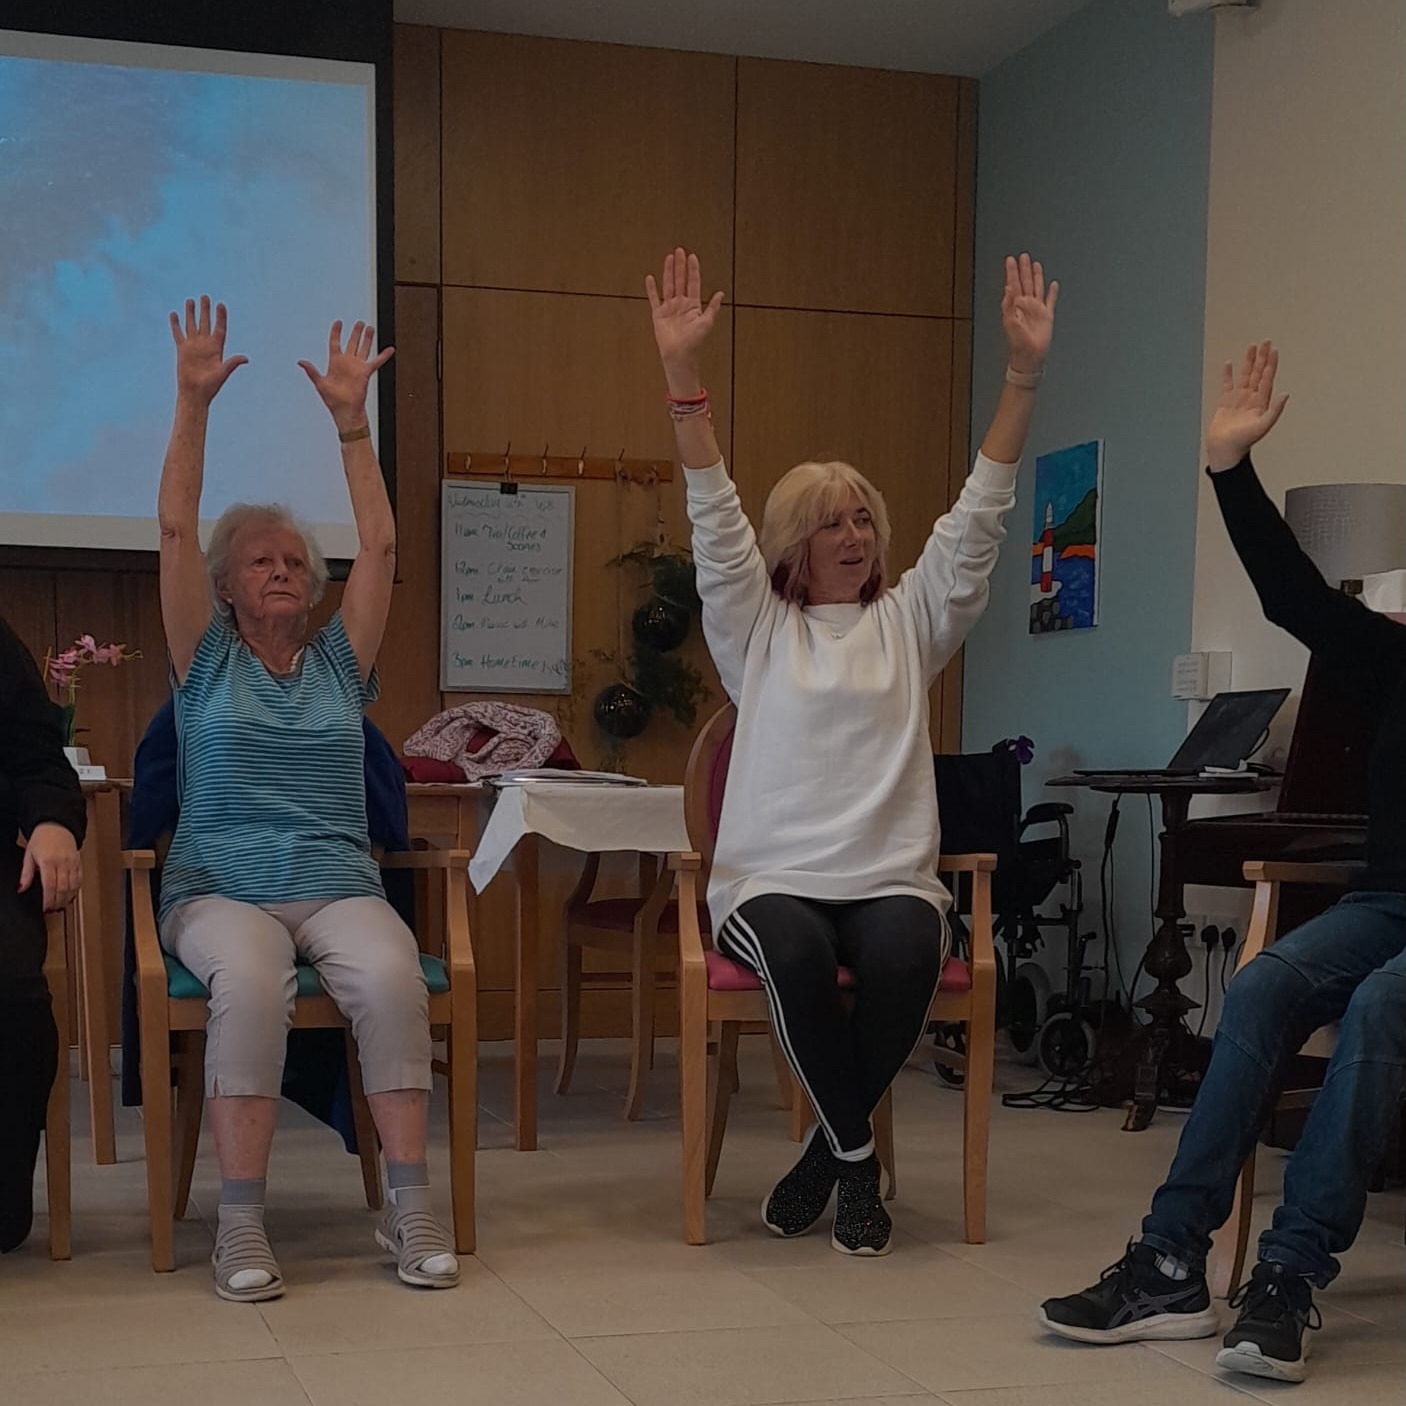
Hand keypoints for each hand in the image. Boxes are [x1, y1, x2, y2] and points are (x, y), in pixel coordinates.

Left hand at [20, 822, 80, 912]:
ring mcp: (72, 863)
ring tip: (61, 905)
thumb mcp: (29, 855)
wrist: (57, 825)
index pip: (50, 885)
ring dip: (67, 898)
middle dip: (58, 901)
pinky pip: (79, 879)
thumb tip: (21, 888)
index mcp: (48, 861)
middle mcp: (62, 862)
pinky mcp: (79, 862)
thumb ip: (26, 874)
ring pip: (73, 886)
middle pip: (63, 888)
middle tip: (53, 909)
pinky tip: (70, 895)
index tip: (46, 908)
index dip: (48, 899)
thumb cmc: (42, 838)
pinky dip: (76, 890)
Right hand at [170, 296, 247, 404]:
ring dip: (191, 313)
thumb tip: (245, 358)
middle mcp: (205, 345)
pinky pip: (178, 333)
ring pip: (192, 325)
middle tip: (205, 297)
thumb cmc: (210, 386)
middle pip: (206, 323)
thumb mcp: (223, 373)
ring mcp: (193, 346)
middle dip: (206, 310)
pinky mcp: (182, 349)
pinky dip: (175, 324)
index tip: (221, 304)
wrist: (195, 393)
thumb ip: (232, 364)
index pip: (219, 328)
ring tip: (191, 301)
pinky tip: (174, 314)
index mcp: (217, 348)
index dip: (220, 317)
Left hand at [299, 321, 393, 432]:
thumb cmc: (333, 401)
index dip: (336, 332)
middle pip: (351, 343)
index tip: (338, 323)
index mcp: (334, 363)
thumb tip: (301, 362)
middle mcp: (347, 363)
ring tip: (370, 329)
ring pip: (363, 349)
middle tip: (359, 323)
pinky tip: (390, 349)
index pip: (335, 343)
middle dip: (355, 332)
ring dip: (367, 339)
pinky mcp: (366, 373)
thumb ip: (312, 371)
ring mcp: (357, 367)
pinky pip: (376, 362)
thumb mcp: (320, 384)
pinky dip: (383, 356)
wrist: (346, 411)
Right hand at [645, 248, 724, 386]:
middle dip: (680, 265)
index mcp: (693, 305)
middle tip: (679, 250)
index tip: (692, 256)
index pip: (693, 283)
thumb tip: (721, 293)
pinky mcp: (658, 314)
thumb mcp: (707, 322)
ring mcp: (669, 308)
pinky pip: (654, 299)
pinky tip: (650, 277)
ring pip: (668, 285)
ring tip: (669, 257)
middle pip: (680, 280)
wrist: (680, 355)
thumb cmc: (695, 341)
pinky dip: (651, 289)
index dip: (693, 270)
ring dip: (668, 271)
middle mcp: (681, 304)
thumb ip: (712, 307)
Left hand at [1001, 254, 1058, 372]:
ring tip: (1035, 264)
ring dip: (1036, 276)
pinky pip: (1050, 300)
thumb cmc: (1017, 342)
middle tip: (1022, 256)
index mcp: (1015, 305)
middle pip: (1025, 282)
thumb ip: (1008, 304)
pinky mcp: (1047, 316)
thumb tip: (1008, 287)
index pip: (1013, 284)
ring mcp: (1037, 309)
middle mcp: (1026, 305)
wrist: (1029, 355)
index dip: (1012, 272)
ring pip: (1037, 287)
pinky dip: (1053, 292)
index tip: (1010, 260)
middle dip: (1024, 269)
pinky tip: (1054, 284)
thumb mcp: (1009, 322)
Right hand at [1205, 341, 1288, 470]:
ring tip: (1251, 347)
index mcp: (1261, 402)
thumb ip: (1276, 409)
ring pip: (1244, 375)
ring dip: (1248, 361)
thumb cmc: (1244, 441)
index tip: (1273, 350)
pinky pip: (1227, 384)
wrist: (1225, 450)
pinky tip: (1229, 364)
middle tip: (1265, 342)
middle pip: (1258, 372)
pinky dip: (1227, 374)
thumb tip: (1286, 394)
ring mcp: (1238, 399)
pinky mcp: (1225, 402)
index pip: (1267, 377)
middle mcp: (1251, 398)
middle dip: (1262, 357)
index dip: (1271, 364)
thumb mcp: (1263, 425)